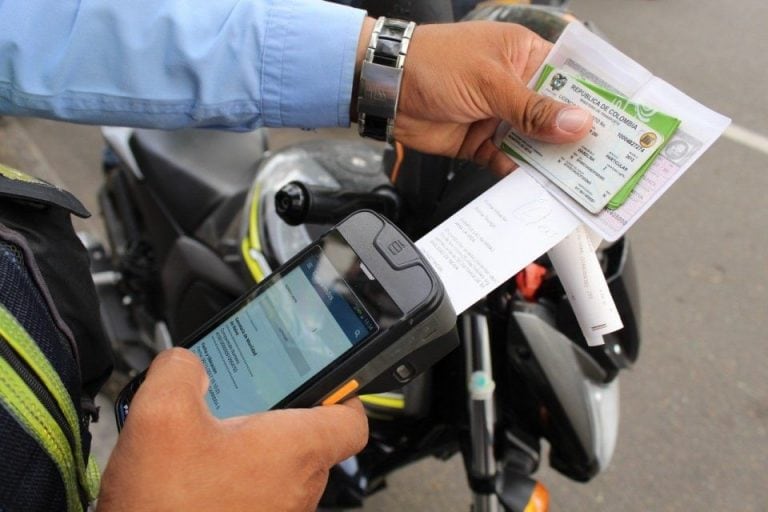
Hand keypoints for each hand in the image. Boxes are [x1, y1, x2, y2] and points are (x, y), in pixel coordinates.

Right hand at [98, 348, 367, 511]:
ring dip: (255, 445)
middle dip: (281, 412)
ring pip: (283, 467)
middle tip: (250, 395)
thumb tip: (186, 363)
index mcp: (295, 450)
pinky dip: (238, 474)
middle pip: (312, 439)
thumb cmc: (168, 507)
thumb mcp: (160, 417)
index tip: (325, 377)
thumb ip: (179, 372)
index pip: (352, 421)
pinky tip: (198, 466)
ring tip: (215, 428)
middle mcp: (298, 486)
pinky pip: (260, 492)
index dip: (344, 393)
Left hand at [365, 20, 592, 174]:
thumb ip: (532, 108)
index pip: (571, 77)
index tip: (622, 121)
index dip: (595, 98)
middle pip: (557, 115)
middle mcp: (517, 87)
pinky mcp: (481, 143)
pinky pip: (508, 162)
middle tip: (607, 160)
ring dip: (551, 161)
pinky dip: (520, 175)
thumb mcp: (490, 82)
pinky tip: (537, 187)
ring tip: (578, 181)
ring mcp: (499, 116)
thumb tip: (576, 123)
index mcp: (525, 56)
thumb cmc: (434, 63)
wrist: (385, 89)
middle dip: (577, 137)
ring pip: (535, 143)